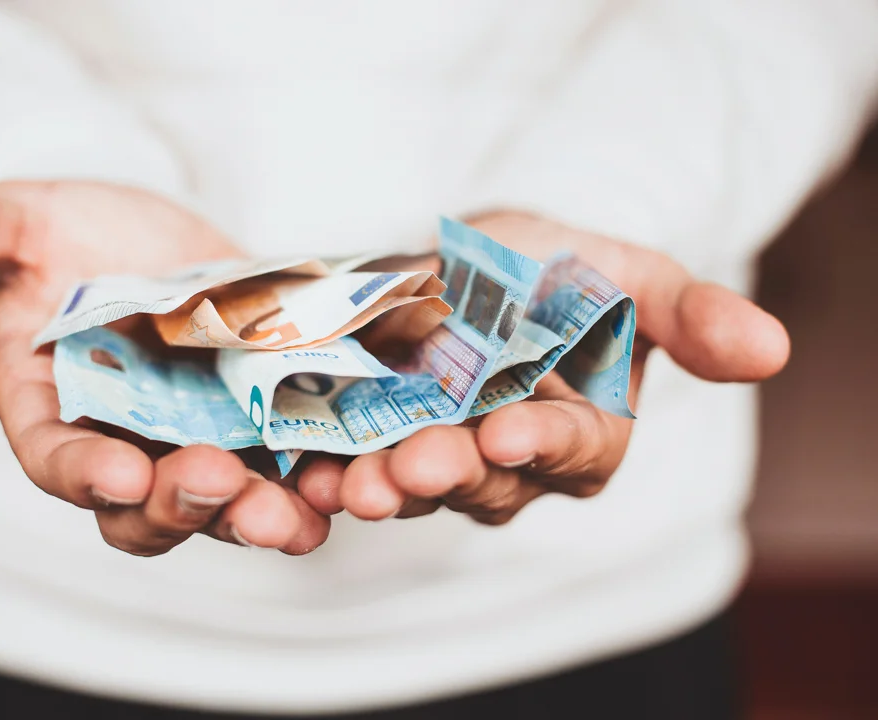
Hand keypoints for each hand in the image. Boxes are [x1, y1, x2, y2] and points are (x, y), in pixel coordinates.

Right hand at [0, 174, 328, 554]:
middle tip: (218, 484)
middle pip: (143, 508)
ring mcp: (198, 447)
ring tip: (293, 519)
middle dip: (180, 505)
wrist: (157, 240)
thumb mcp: (29, 220)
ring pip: (222, 509)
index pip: (54, 458)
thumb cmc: (77, 236)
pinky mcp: (261, 430)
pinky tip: (346, 487)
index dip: (81, 471)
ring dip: (257, 519)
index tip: (117, 472)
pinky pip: (285, 473)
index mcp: (53, 413)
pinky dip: (313, 487)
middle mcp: (124, 448)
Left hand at [296, 211, 790, 523]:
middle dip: (448, 473)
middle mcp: (512, 464)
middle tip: (408, 466)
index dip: (544, 444)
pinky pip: (353, 468)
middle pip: (484, 483)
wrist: (470, 260)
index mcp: (584, 431)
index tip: (509, 430)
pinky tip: (301, 470)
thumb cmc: (560, 267)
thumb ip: (687, 312)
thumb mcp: (624, 270)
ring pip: (415, 489)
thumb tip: (772, 351)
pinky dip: (326, 473)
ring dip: (381, 487)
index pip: (574, 451)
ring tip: (347, 482)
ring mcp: (439, 459)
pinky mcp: (375, 445)